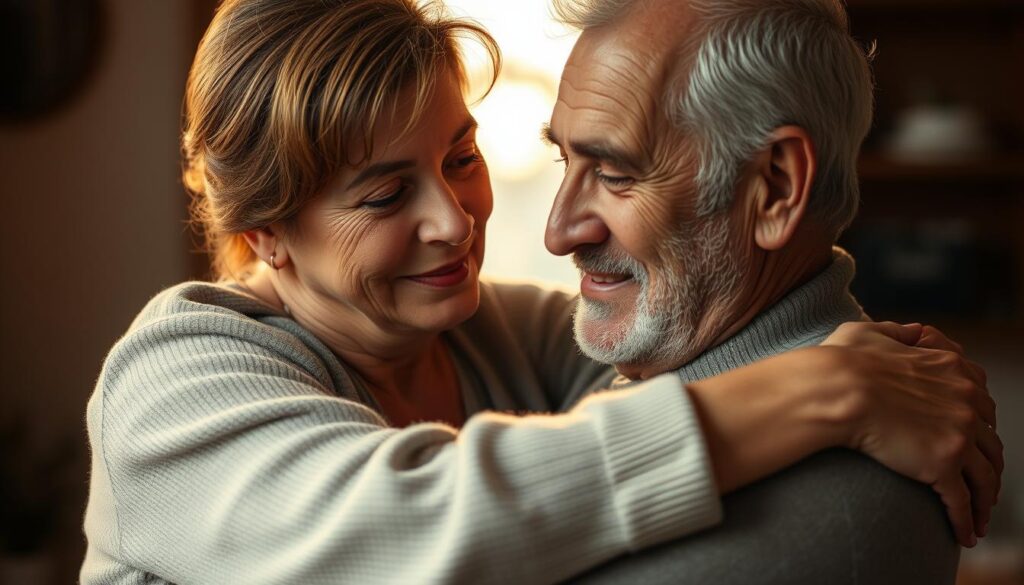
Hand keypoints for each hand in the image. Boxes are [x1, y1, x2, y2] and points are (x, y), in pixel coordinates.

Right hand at [821, 321, 1002, 546]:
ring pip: (986, 476)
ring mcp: (958, 435)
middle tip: (982, 483)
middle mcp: (966, 402)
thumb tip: (911, 333)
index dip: (980, 426)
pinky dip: (968, 521)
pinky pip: (962, 501)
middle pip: (991, 442)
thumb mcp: (872, 332)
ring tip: (980, 516)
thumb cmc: (842, 360)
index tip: (974, 443)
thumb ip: (898, 333)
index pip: (982, 403)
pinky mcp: (943, 465)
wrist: (834, 389)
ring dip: (986, 499)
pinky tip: (965, 534)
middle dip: (989, 465)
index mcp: (953, 370)